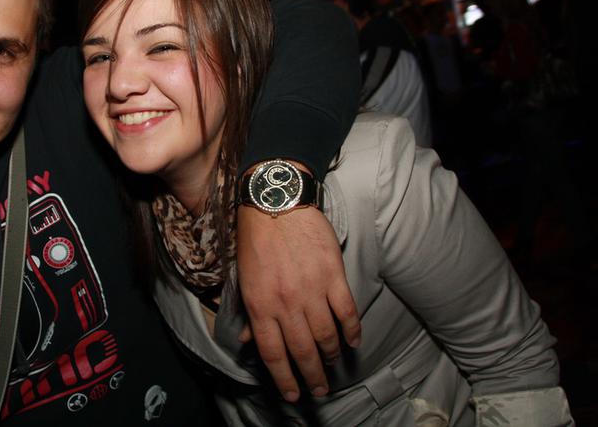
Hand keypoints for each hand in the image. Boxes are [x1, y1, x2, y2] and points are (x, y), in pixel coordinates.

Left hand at [236, 204, 359, 401]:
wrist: (276, 203)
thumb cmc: (256, 240)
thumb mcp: (244, 279)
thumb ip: (250, 314)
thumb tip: (249, 343)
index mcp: (260, 305)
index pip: (273, 354)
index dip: (284, 379)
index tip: (292, 394)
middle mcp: (286, 303)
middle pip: (302, 351)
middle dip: (312, 376)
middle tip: (320, 390)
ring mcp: (311, 290)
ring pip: (326, 336)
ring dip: (331, 355)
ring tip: (332, 365)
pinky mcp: (333, 275)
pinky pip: (347, 312)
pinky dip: (352, 330)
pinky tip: (353, 341)